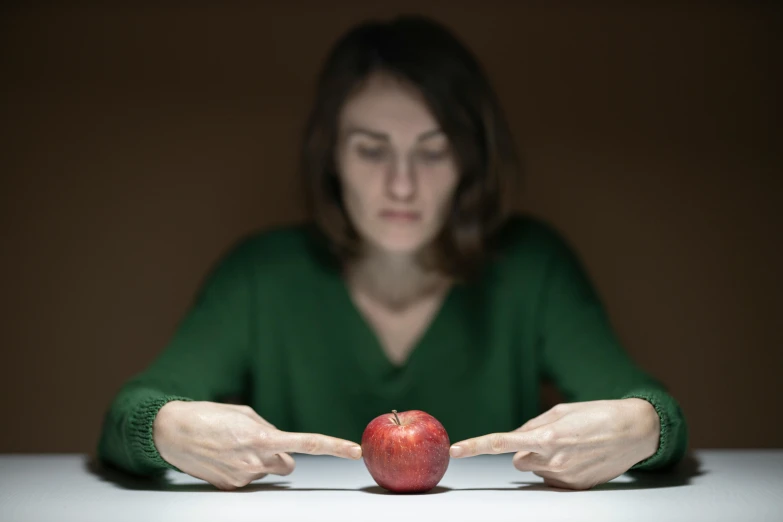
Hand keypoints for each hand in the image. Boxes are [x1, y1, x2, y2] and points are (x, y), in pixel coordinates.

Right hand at [153, 401, 362, 489]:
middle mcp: (256, 460)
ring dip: (258, 461)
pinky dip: (240, 469)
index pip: (307, 444)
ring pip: (266, 472)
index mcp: (263, 437)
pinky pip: (248, 479)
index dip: (334, 447)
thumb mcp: (244, 413)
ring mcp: (242, 477)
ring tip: (231, 447)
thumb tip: (280, 446)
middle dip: (280, 456)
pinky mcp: (229, 487)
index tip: (355, 451)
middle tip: (256, 443)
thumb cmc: (208, 415)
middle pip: (287, 465)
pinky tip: (222, 457)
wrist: (170, 431)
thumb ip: (268, 428)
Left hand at [450, 399, 659, 489]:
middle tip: (554, 438)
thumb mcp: (562, 410)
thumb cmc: (597, 414)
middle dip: (528, 450)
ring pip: (537, 470)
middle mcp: (553, 460)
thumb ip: (533, 425)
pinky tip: (581, 457)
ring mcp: (566, 477)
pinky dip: (561, 470)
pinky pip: (554, 480)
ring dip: (546, 460)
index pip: (502, 443)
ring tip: (573, 446)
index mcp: (547, 436)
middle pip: (520, 461)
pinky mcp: (577, 488)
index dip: (476, 446)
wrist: (636, 431)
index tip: (456, 450)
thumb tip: (515, 439)